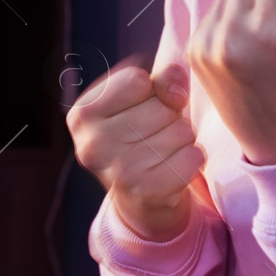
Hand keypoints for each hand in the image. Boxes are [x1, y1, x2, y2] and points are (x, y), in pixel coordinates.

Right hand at [66, 55, 204, 241]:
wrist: (139, 197)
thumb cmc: (139, 135)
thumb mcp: (140, 99)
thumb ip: (161, 78)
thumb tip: (177, 92)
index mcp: (83, 114)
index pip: (137, 80)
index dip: (151, 90)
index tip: (142, 108)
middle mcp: (93, 145)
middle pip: (161, 107)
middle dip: (169, 115)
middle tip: (154, 134)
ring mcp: (119, 171)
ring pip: (181, 131)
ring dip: (182, 138)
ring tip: (163, 150)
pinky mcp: (148, 192)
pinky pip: (193, 156)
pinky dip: (193, 158)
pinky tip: (174, 166)